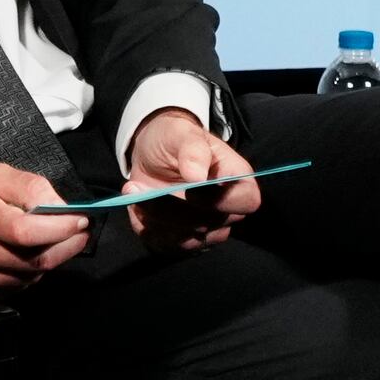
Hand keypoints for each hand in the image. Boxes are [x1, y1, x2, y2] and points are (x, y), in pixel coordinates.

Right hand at [0, 161, 87, 301]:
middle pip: (31, 261)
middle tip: (76, 236)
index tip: (80, 222)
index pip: (27, 231)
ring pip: (25, 279)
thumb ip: (31, 187)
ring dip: (43, 263)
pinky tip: (17, 259)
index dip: (61, 230)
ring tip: (41, 244)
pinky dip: (22, 277)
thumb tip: (62, 208)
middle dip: (63, 248)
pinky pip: (9, 292)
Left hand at [124, 105, 260, 250]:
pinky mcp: (181, 242)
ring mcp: (206, 231)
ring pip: (185, 240)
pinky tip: (138, 205)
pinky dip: (146, 226)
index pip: (245, 202)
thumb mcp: (182, 133)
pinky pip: (164, 246)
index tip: (189, 188)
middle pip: (208, 224)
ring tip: (134, 190)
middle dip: (170, 207)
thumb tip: (196, 175)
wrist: (153, 155)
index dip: (218, 199)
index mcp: (239, 182)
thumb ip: (193, 150)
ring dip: (154, 217)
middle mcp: (227, 212)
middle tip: (137, 186)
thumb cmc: (175, 140)